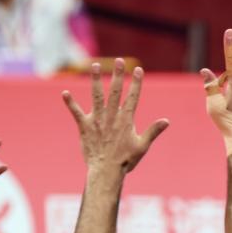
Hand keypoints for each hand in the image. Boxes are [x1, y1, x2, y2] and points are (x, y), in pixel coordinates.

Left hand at [63, 58, 168, 173]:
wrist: (106, 171)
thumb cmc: (125, 161)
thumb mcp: (142, 146)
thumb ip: (153, 131)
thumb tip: (166, 121)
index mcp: (126, 120)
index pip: (133, 97)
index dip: (136, 83)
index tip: (138, 69)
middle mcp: (111, 116)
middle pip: (115, 92)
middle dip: (117, 75)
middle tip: (118, 61)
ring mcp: (97, 120)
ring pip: (96, 96)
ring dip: (95, 80)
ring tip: (94, 66)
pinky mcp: (85, 127)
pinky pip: (76, 113)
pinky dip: (70, 103)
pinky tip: (64, 93)